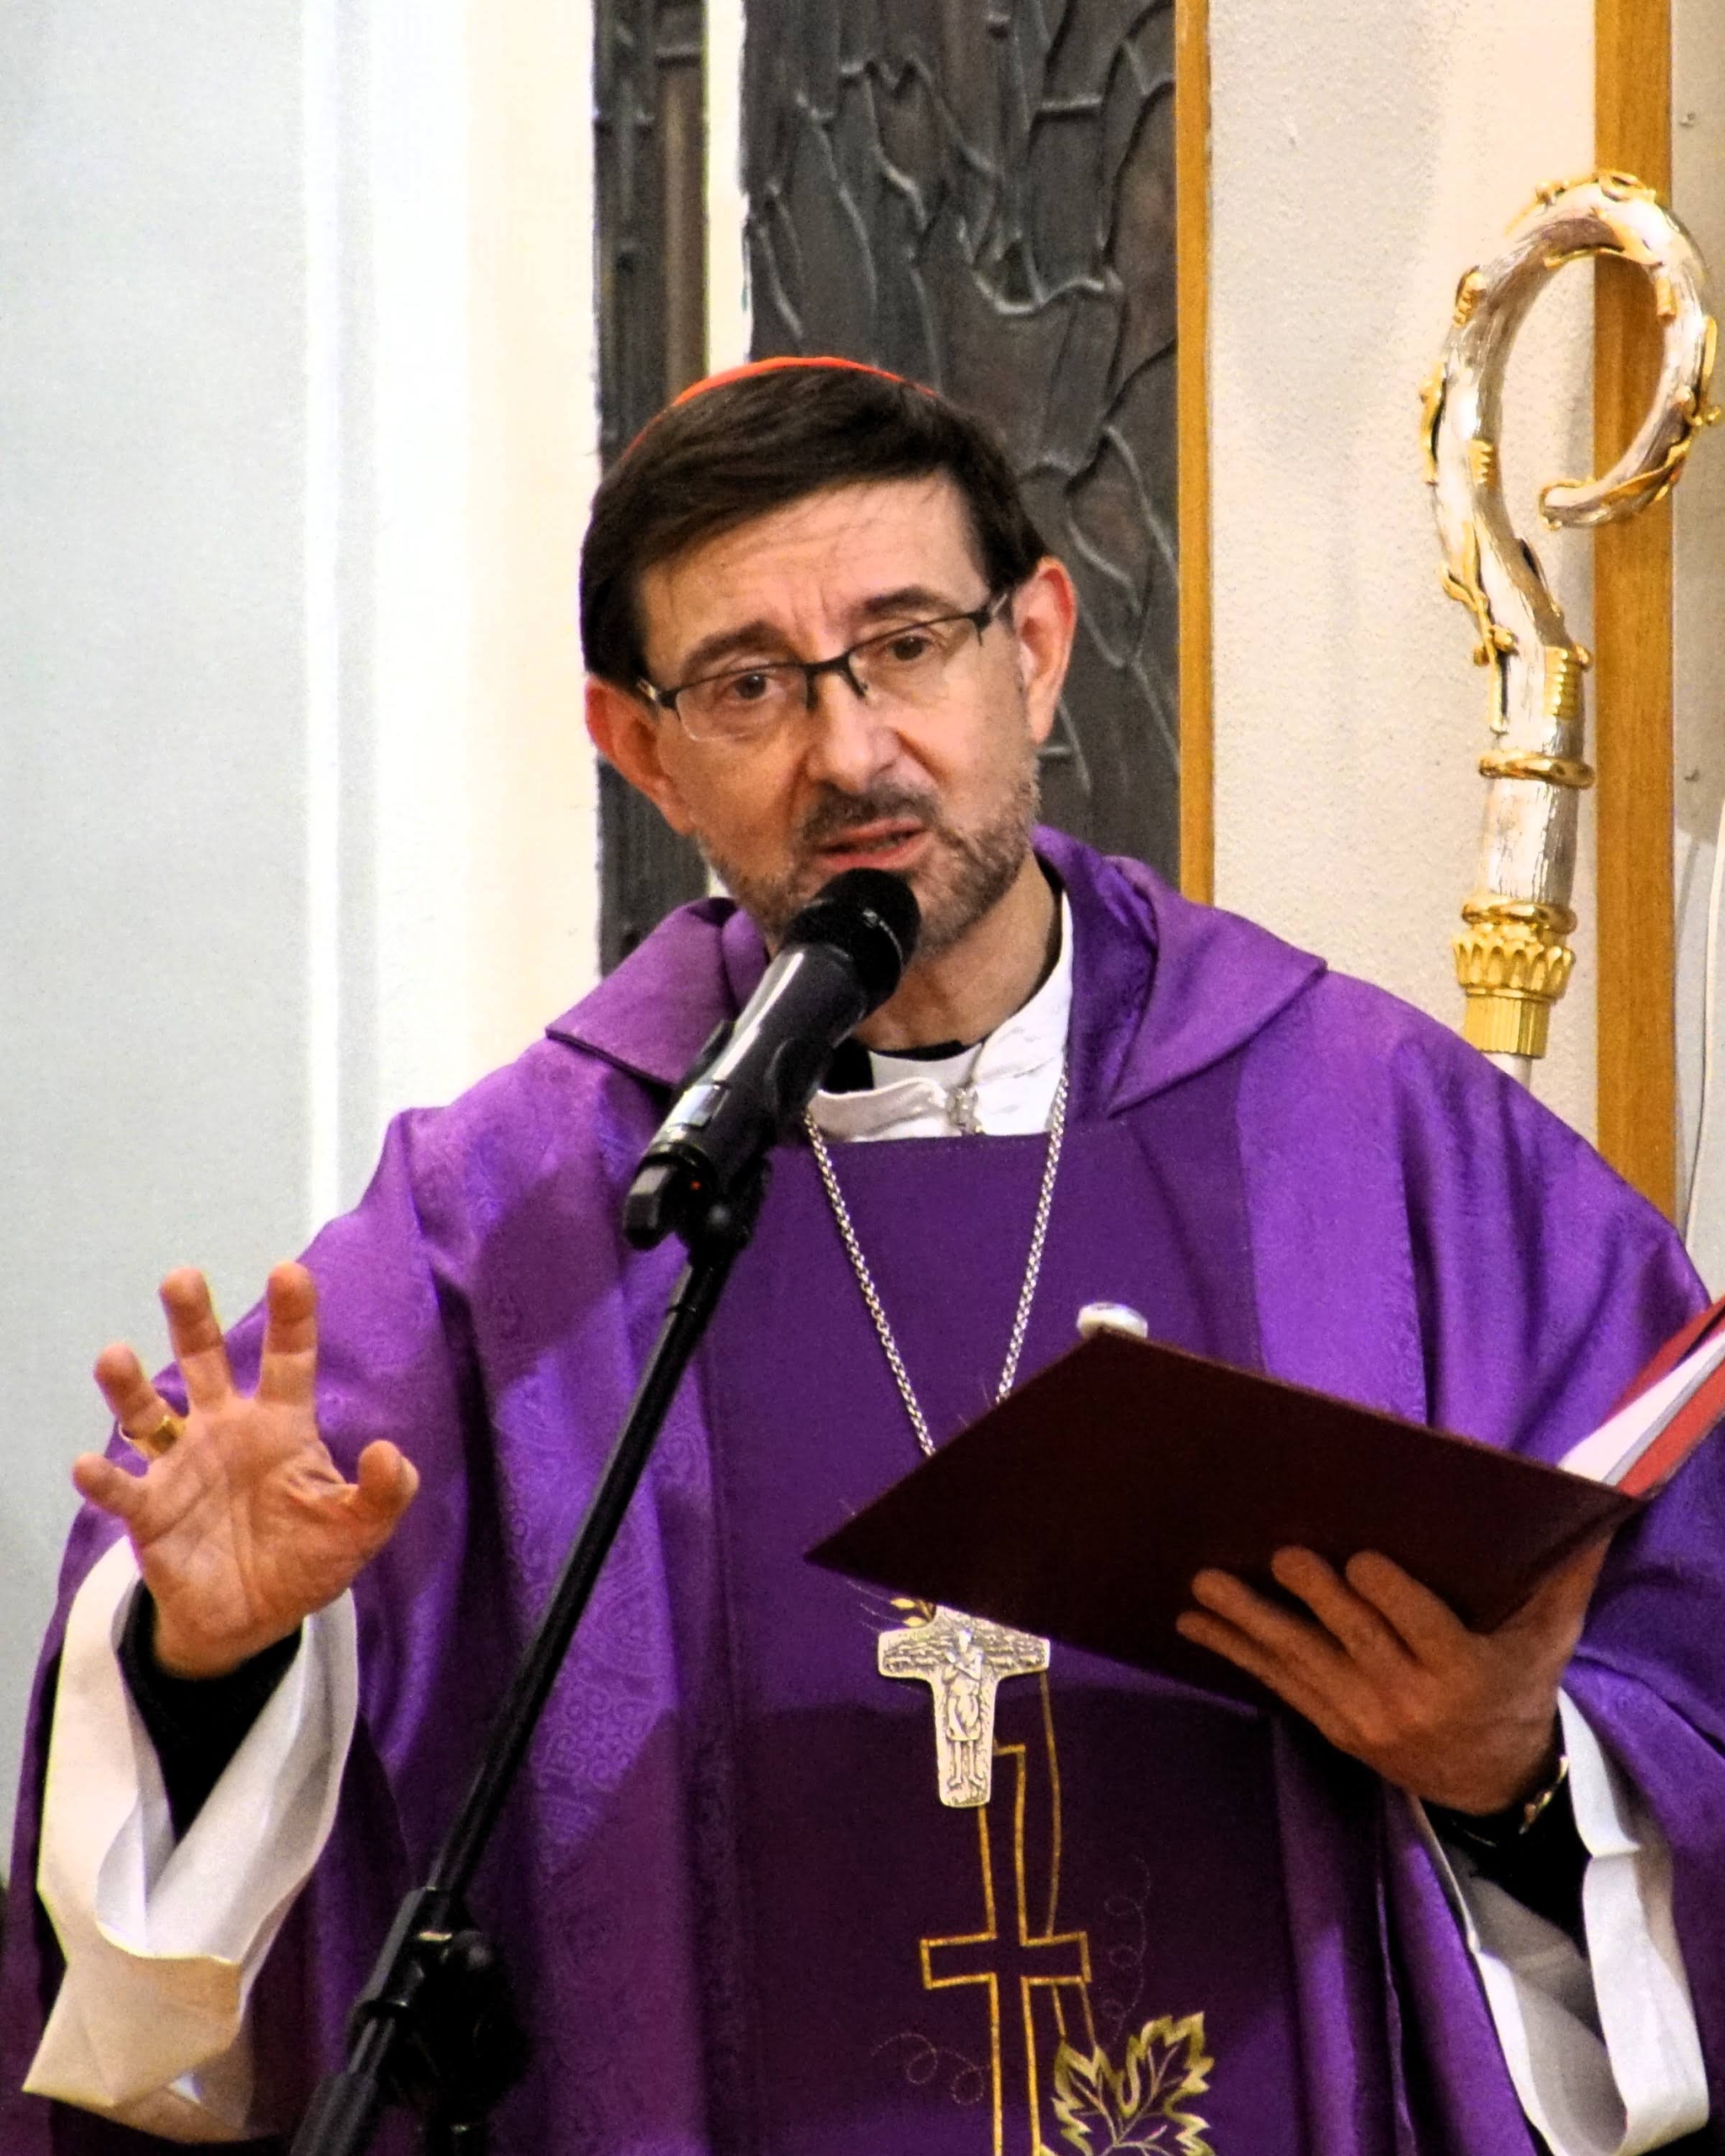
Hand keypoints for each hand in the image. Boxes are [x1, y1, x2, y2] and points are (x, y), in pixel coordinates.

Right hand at [74, 1263, 418, 1677]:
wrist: (253, 1619)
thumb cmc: (307, 1559)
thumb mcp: (359, 1529)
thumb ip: (384, 1493)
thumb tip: (390, 1452)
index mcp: (281, 1425)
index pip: (289, 1359)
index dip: (292, 1316)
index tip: (289, 1271)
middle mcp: (225, 1430)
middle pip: (206, 1363)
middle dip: (193, 1320)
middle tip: (182, 1277)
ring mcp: (183, 1468)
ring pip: (149, 1414)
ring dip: (129, 1387)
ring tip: (115, 1356)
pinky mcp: (151, 1513)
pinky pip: (124, 1490)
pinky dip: (103, 1480)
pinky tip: (85, 1465)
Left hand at [1174, 1538, 1608, 1812]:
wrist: (1493, 1781)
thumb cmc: (1518, 1684)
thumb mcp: (1549, 1639)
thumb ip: (1563, 1577)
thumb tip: (1592, 1509)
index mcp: (1463, 1672)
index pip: (1423, 1630)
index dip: (1391, 1597)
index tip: (1361, 1558)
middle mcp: (1408, 1699)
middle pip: (1354, 1641)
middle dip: (1314, 1598)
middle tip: (1280, 1553)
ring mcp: (1361, 1717)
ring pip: (1300, 1663)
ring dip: (1249, 1622)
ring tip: (1205, 1582)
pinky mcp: (1330, 1725)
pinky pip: (1276, 1686)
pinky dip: (1234, 1652)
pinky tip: (1194, 1620)